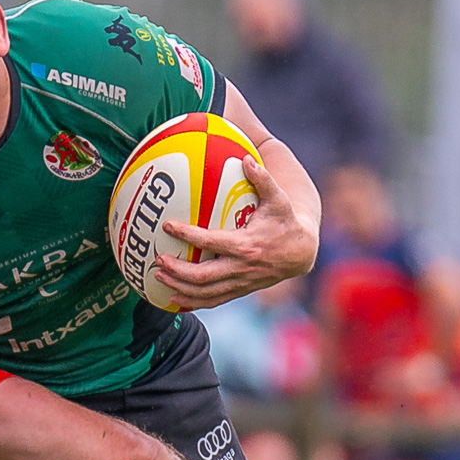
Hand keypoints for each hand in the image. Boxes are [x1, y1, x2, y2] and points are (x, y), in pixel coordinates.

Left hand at [153, 158, 318, 309]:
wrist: (301, 253)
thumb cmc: (286, 222)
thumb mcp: (278, 200)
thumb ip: (263, 180)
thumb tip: (246, 158)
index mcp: (246, 246)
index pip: (211, 242)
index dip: (187, 235)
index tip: (168, 226)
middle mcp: (241, 268)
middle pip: (203, 275)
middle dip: (177, 269)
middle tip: (158, 259)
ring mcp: (240, 283)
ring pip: (205, 292)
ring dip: (180, 287)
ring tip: (158, 277)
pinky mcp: (240, 291)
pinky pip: (213, 301)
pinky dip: (192, 301)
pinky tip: (173, 297)